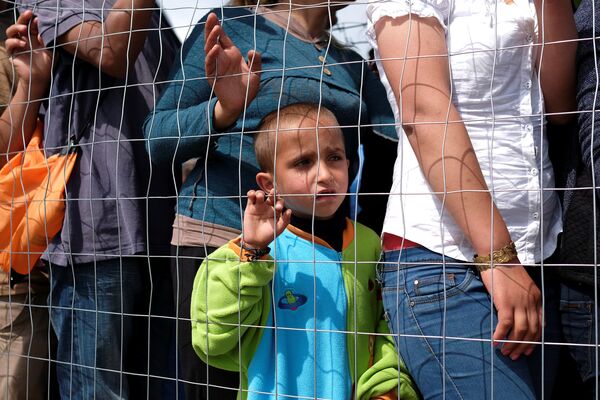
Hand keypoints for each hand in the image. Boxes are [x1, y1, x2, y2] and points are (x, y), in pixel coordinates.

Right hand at [5, 10, 51, 93]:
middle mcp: (24, 39)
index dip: (32, 20)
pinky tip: (23, 44)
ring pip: (11, 32)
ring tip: (24, 29)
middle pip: (19, 25)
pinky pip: (8, 44)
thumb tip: (41, 29)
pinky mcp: (12, 53)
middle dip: (23, 18)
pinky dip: (14, 42)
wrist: (41, 79)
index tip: (38, 17)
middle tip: (28, 13)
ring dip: (16, 28)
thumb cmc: (46, 65)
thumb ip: (46, 39)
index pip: (30, 25)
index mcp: (33, 38)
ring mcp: (17, 46)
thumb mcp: (49, 50)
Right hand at [204, 12, 261, 129]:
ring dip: (211, 39)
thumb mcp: (256, 74)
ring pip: (210, 49)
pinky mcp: (212, 76)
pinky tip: (216, 47)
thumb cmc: (247, 89)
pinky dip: (212, 56)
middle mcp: (222, 58)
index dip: (219, 27)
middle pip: (214, 40)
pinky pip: (210, 64)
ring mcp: (216, 66)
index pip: (223, 38)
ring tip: (215, 28)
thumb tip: (253, 51)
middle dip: (211, 28)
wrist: (241, 105)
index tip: (216, 15)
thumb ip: (256, 62)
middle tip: (211, 15)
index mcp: (232, 55)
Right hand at [242, 189, 291, 249]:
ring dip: (260, 192)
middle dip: (272, 193)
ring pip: (260, 194)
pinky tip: (252, 194)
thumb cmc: (269, 235)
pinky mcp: (250, 207)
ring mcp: (259, 206)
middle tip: (272, 194)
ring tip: (260, 196)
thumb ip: (285, 220)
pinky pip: (251, 197)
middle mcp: (268, 206)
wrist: (256, 242)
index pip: (279, 202)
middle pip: (270, 196)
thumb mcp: (279, 229)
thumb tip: (289, 210)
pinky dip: (251, 193)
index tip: (278, 208)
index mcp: (276, 210)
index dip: (280, 202)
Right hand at [479, 260, 541, 360]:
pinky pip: (505, 324)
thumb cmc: (505, 269)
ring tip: (505, 352)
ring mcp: (518, 303)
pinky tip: (495, 341)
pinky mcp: (505, 302)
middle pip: (531, 331)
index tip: (528, 350)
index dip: (535, 340)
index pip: (539, 325)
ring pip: (520, 331)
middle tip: (515, 356)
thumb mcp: (521, 285)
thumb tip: (515, 315)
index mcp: (536, 298)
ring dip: (513, 344)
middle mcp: (530, 302)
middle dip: (524, 346)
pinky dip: (501, 335)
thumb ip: (522, 299)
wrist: (498, 256)